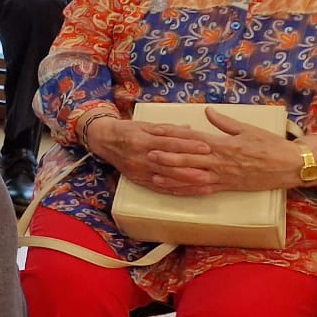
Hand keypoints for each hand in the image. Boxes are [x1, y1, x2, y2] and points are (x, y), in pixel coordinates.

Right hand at [81, 115, 219, 193]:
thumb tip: (191, 130)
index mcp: (143, 138)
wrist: (104, 140)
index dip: (188, 145)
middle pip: (169, 163)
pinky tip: (192, 191)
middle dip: (192, 167)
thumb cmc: (128, 130)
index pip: (169, 143)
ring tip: (207, 183)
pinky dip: (178, 190)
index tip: (206, 146)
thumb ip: (169, 129)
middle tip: (212, 169)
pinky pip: (161, 188)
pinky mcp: (138, 180)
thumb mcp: (146, 124)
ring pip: (167, 178)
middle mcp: (141, 156)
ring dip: (188, 182)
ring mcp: (139, 170)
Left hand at [142, 107, 311, 194]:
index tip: (155, 130)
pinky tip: (174, 191)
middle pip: (187, 158)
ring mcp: (222, 176)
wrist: (290, 165)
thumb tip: (207, 111)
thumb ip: (224, 122)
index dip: (172, 134)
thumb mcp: (247, 129)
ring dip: (171, 176)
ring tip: (153, 175)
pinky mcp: (226, 187)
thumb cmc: (270, 145)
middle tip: (146, 153)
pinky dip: (187, 190)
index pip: (191, 138)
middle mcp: (219, 161)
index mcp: (223, 144)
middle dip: (166, 156)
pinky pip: (202, 190)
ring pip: (191, 176)